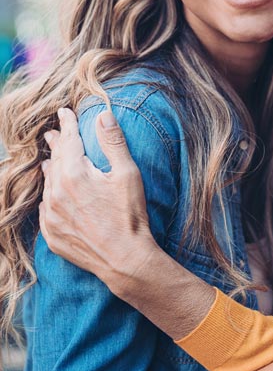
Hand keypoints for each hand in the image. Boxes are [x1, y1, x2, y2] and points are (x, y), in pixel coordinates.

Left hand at [39, 107, 156, 291]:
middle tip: (53, 132)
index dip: (68, 124)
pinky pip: (45, 208)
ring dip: (51, 169)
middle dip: (56, 144)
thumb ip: (113, 142)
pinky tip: (54, 195)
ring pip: (47, 184)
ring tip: (51, 160)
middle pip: (54, 160)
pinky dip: (50, 195)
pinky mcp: (52, 234)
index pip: (68, 140)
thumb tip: (103, 115)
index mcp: (74, 174)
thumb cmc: (129, 215)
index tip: (64, 112)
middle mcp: (56, 193)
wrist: (123, 259)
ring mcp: (51, 216)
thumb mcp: (128, 174)